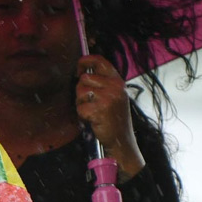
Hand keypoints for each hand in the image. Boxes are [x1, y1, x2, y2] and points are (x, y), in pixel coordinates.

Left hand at [76, 55, 144, 177]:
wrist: (122, 140)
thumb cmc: (115, 119)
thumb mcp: (115, 95)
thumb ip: (103, 83)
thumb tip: (83, 72)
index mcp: (117, 81)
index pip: (100, 61)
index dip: (85, 61)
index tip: (79, 68)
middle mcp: (114, 86)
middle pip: (84, 79)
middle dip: (81, 91)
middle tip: (89, 103)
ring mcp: (108, 98)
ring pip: (80, 92)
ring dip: (81, 103)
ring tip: (92, 112)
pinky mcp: (100, 110)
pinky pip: (80, 108)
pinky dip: (82, 116)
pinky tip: (92, 120)